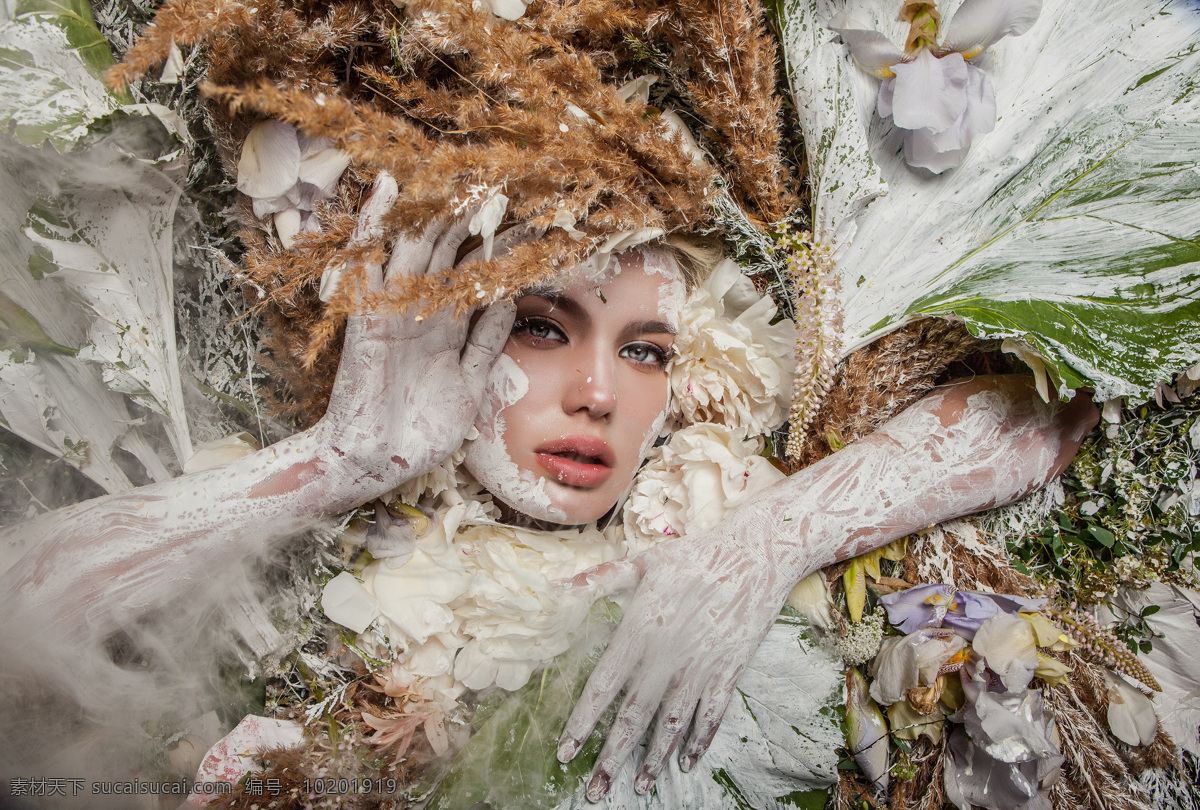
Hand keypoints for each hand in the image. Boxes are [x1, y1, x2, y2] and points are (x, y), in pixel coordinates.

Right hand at [314, 173, 514, 505]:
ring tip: (458, 168)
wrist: (373, 463)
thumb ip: (485, 343)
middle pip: (452, 250)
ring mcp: (395, 310)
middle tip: (505, 174)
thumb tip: (510, 300)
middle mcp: (423, 312)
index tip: (536, 214)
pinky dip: (375, 227)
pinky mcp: (369, 317)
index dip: (505, 244)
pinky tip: (387, 189)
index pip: (480, 273)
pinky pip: (369, 265)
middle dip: (478, 214)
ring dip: (437, 209)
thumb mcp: (469, 385)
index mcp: (449, 328)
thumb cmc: (420, 432)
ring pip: (419, 247)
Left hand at [555, 508, 804, 800]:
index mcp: (640, 630)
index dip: (582, 722)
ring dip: (654, 758)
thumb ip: (596, 580)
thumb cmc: (694, 556)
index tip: (565, 752)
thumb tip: (553, 588)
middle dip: (611, 756)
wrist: (755, 554)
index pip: (603, 687)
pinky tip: (686, 762)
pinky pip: (710, 716)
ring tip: (638, 785)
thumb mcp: (641, 562)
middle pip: (634, 716)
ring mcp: (700, 667)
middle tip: (595, 790)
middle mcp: (667, 656)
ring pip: (672, 723)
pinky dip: (698, 741)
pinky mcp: (729, 671)